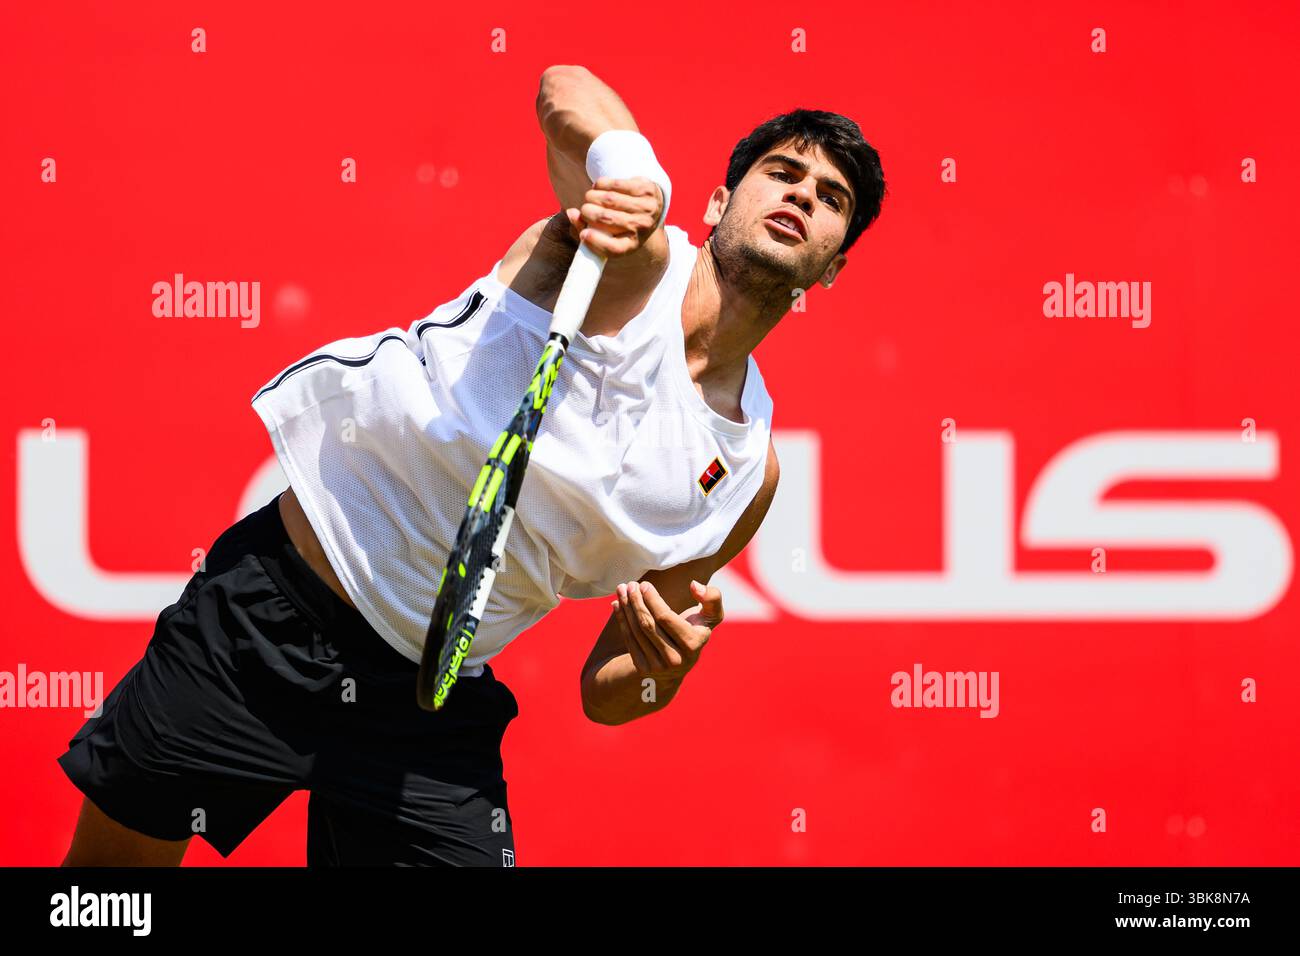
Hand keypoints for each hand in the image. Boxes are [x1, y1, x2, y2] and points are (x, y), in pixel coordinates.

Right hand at [565, 176, 664, 257]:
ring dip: (592, 197)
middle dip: (587, 212)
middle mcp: (642, 227)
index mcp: (633, 245)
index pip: (614, 248)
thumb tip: (571, 213)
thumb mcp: (605, 233)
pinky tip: (598, 187)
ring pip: (608, 199)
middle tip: (584, 211)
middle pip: (606, 219)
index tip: (583, 234)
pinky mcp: (645, 188)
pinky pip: (614, 184)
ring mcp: (646, 207)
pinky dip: (600, 185)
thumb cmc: (620, 224)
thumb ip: (583, 228)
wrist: (652, 208)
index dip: (595, 242)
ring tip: (590, 198)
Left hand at [609, 579, 723, 679]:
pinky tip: (618, 604)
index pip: (665, 617)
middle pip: (648, 624)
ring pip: (636, 631)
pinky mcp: (644, 669)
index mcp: (694, 644)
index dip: (652, 599)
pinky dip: (621, 620)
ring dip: (626, 608)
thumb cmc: (695, 630)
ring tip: (621, 590)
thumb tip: (694, 585)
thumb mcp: (710, 616)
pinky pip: (629, 640)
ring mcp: (659, 667)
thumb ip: (712, 598)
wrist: (681, 663)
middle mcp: (676, 659)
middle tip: (630, 584)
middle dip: (636, 601)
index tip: (644, 584)